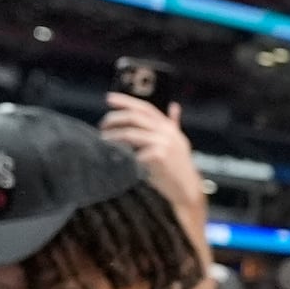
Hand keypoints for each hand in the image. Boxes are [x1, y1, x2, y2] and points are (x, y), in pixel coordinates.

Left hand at [100, 93, 208, 215]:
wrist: (187, 189)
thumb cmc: (178, 167)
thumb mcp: (179, 142)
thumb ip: (174, 124)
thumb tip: (174, 106)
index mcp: (169, 127)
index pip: (145, 108)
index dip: (126, 101)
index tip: (109, 98)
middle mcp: (167, 132)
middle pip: (135, 117)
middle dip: (115, 118)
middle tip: (102, 125)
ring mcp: (164, 143)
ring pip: (131, 133)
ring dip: (113, 136)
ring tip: (103, 139)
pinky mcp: (159, 157)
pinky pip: (134, 152)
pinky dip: (122, 154)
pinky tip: (114, 156)